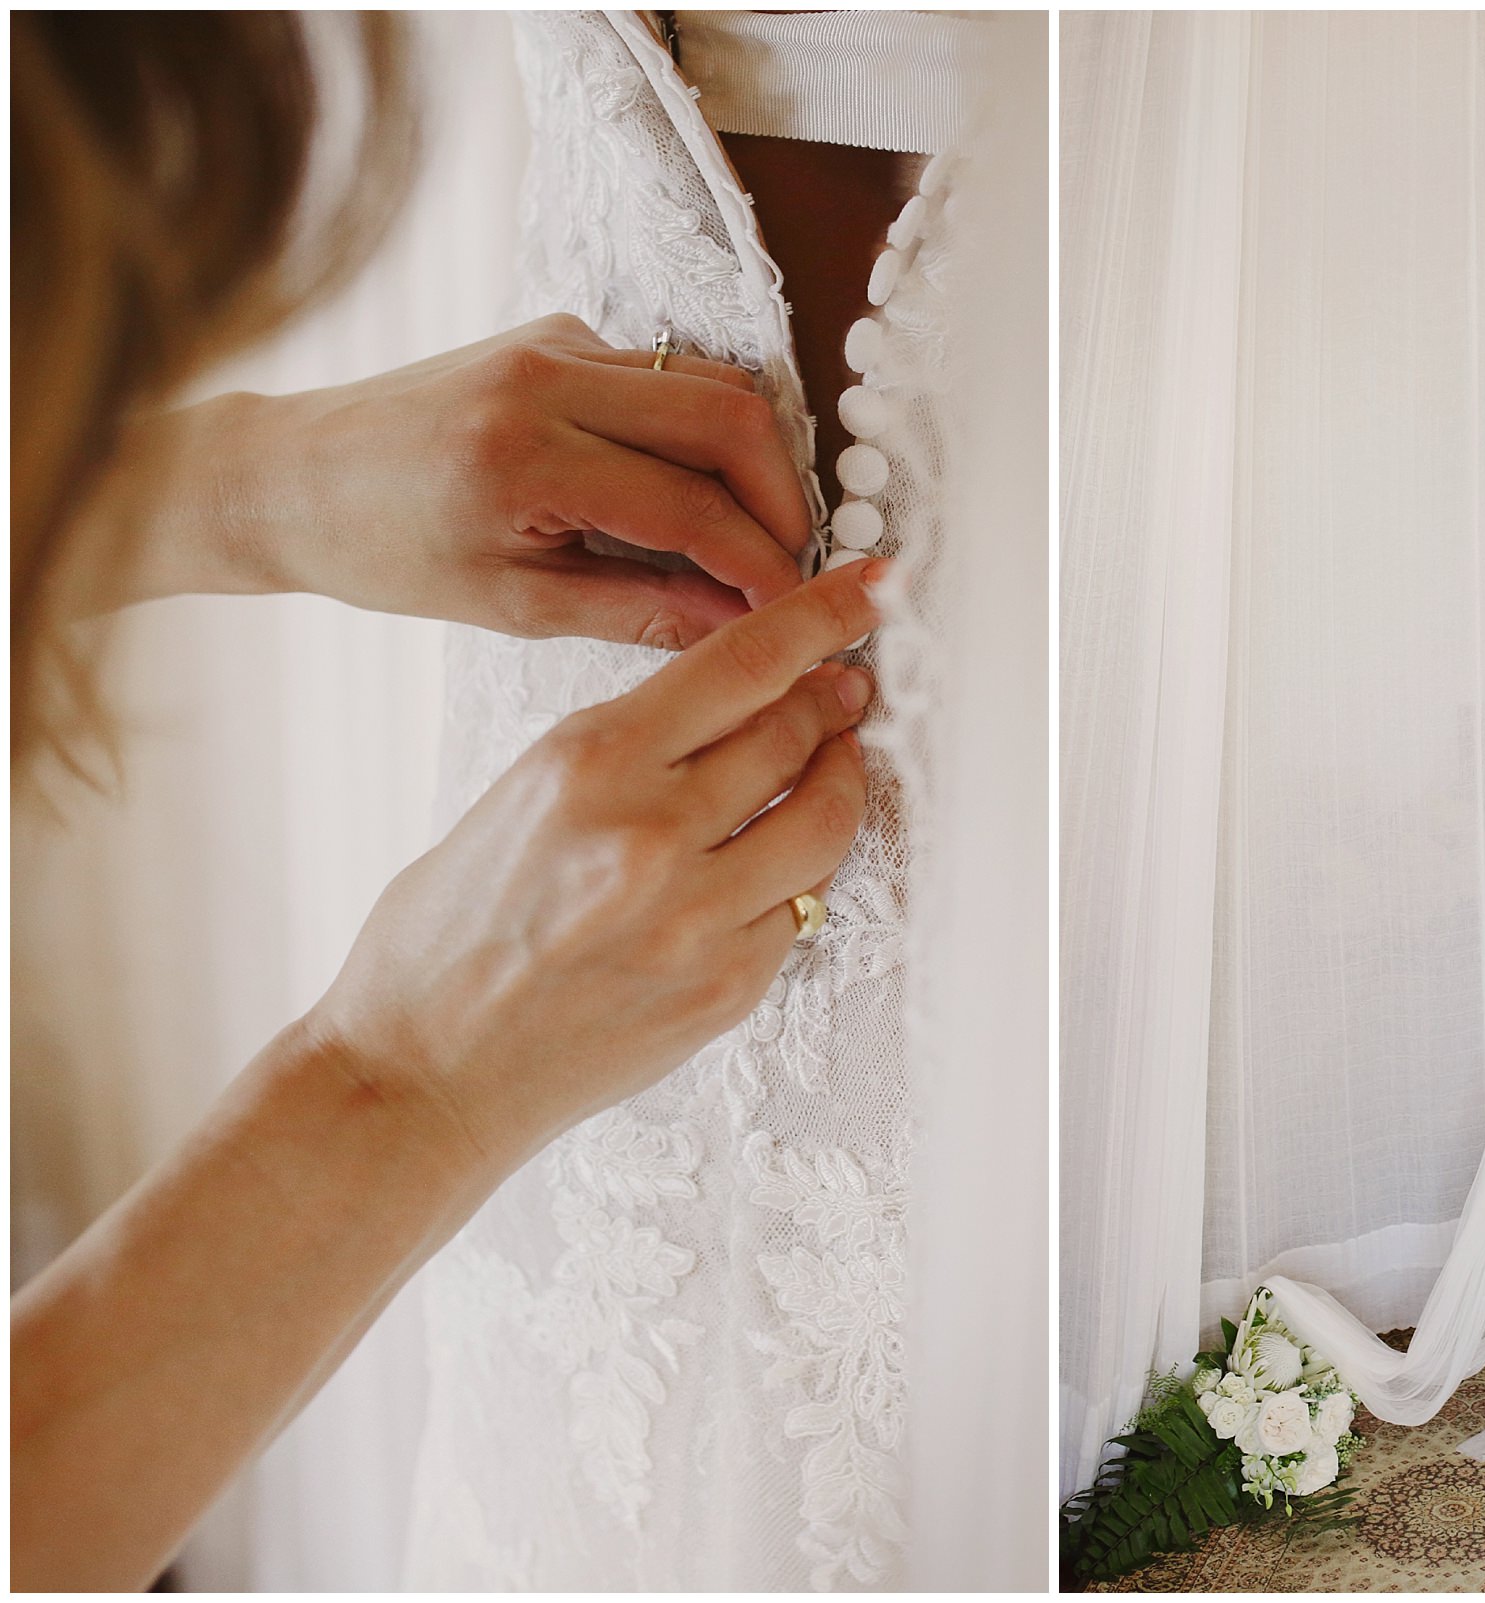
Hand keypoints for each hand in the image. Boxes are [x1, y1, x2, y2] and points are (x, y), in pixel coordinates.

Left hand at [151, 314, 815, 646]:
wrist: (288, 475)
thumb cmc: (383, 552)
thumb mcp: (513, 606)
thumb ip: (641, 611)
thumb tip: (745, 625)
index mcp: (523, 457)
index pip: (690, 506)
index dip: (760, 566)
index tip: (798, 611)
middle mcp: (546, 379)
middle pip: (730, 417)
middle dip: (783, 500)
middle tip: (793, 568)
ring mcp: (555, 342)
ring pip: (715, 383)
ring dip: (757, 461)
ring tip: (760, 536)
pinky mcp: (558, 333)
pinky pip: (672, 372)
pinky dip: (710, 433)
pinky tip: (703, 494)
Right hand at [304, 556, 884, 1168]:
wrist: (420, 1075)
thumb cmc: (445, 939)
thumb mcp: (518, 796)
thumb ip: (625, 748)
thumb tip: (729, 708)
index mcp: (588, 762)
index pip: (744, 662)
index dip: (824, 616)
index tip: (871, 590)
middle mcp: (650, 833)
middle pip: (795, 733)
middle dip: (830, 702)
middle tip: (844, 692)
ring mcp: (698, 917)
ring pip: (823, 819)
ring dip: (838, 781)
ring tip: (831, 765)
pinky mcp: (726, 986)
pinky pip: (800, 905)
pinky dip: (798, 872)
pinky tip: (776, 862)